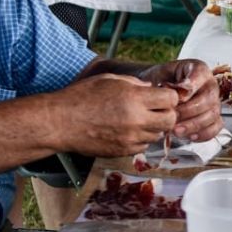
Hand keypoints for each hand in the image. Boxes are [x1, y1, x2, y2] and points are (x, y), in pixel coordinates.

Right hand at [53, 73, 180, 156]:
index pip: (171, 99)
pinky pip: (143, 146)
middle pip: (170, 120)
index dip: (168, 96)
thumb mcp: (109, 80)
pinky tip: (127, 130)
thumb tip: (151, 88)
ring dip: (153, 127)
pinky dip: (140, 139)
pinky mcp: (123, 151)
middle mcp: (136, 120)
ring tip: (138, 119)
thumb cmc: (81, 97)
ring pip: (158, 135)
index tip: (161, 96)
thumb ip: (134, 83)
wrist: (60, 122)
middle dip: (166, 113)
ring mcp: (130, 138)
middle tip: (155, 109)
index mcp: (134, 98)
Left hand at [138, 59, 221, 140]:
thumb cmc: (158, 83)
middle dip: (189, 111)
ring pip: (213, 114)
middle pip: (208, 98)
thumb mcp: (158, 76)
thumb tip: (181, 93)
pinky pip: (216, 126)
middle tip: (172, 118)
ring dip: (194, 125)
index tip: (177, 97)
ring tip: (176, 131)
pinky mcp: (214, 117)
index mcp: (198, 69)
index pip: (201, 74)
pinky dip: (204, 134)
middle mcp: (210, 84)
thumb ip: (168, 82)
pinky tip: (190, 136)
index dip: (191, 86)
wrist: (156, 94)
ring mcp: (214, 101)